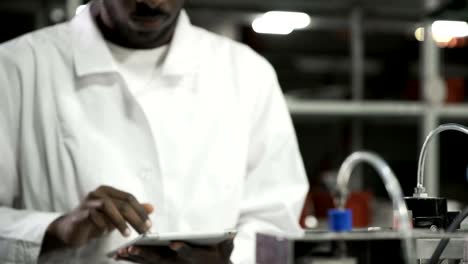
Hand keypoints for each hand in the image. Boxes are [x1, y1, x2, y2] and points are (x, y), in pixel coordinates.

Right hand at [41, 186, 153, 253]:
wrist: (71, 230)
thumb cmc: (95, 221)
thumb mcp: (117, 216)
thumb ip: (133, 211)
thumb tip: (152, 208)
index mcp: (109, 191)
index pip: (129, 198)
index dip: (141, 211)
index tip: (149, 225)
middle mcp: (99, 192)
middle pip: (122, 203)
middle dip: (135, 218)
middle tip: (144, 231)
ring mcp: (89, 201)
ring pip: (109, 206)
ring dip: (120, 222)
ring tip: (127, 234)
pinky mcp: (80, 212)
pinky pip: (94, 216)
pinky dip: (102, 225)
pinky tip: (105, 232)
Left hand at [115, 240, 233, 263]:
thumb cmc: (217, 259)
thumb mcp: (225, 251)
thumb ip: (227, 244)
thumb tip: (232, 234)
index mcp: (195, 259)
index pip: (189, 255)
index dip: (183, 250)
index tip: (175, 244)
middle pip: (161, 260)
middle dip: (147, 254)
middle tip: (134, 248)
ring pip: (149, 262)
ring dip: (135, 258)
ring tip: (121, 252)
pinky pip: (144, 262)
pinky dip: (132, 258)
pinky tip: (118, 254)